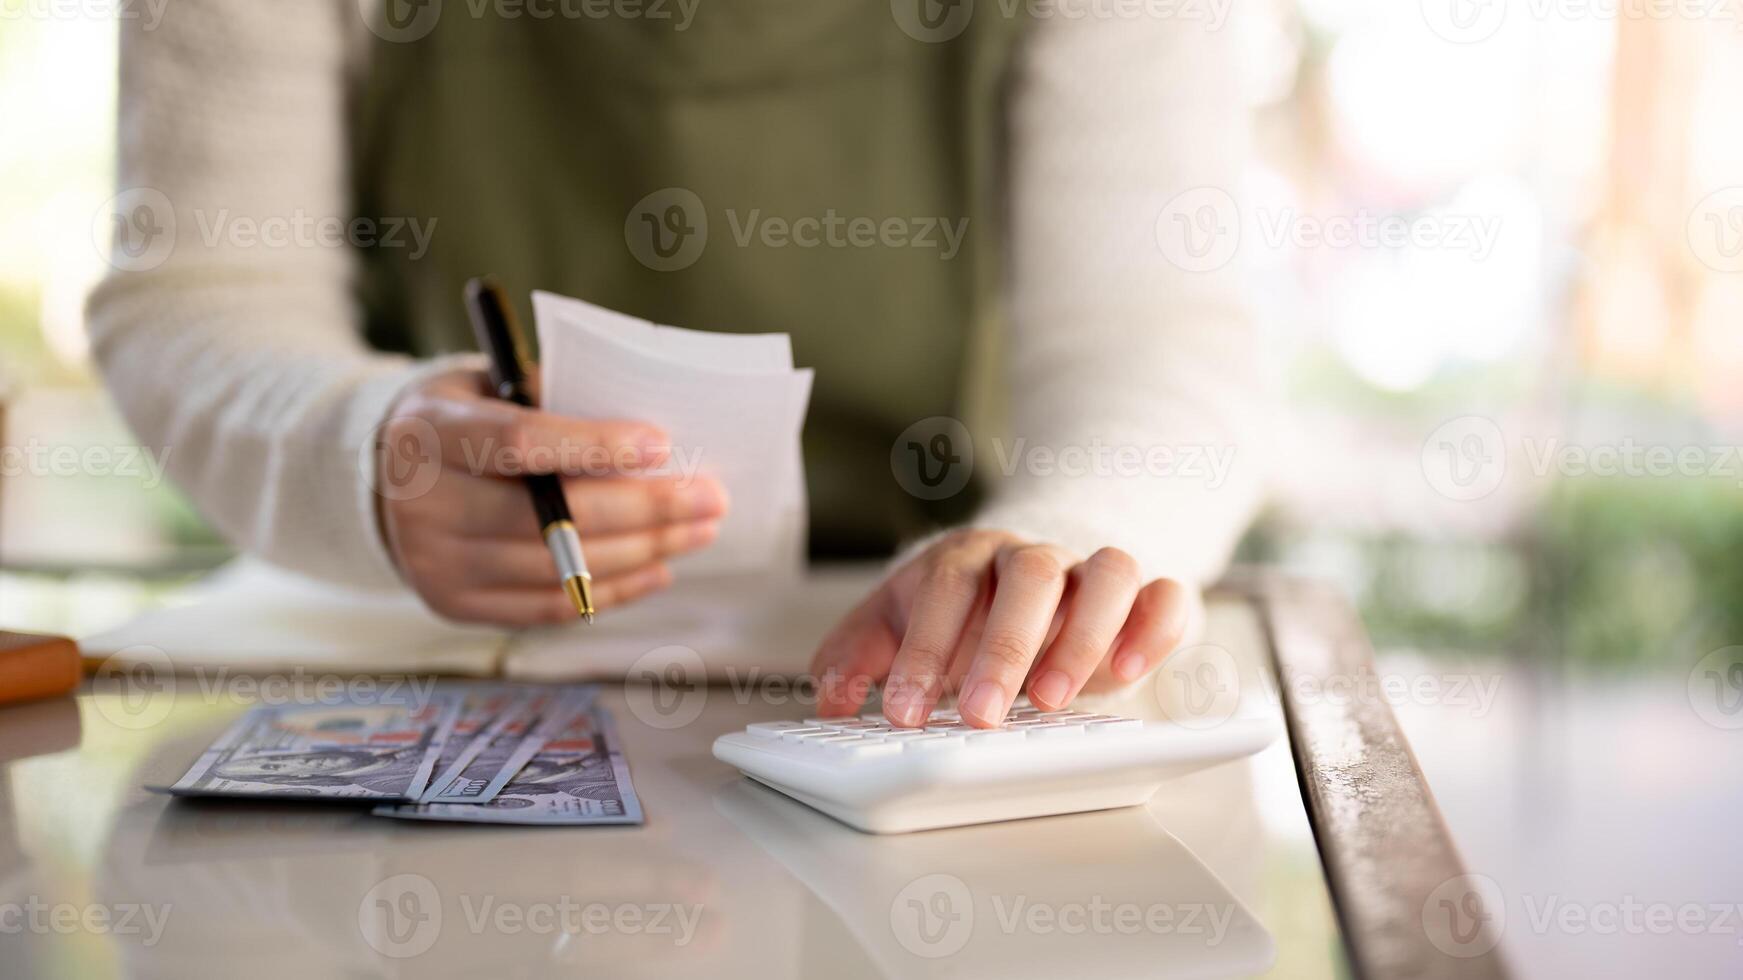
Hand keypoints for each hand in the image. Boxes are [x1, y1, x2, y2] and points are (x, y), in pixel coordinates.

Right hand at [375, 369, 727, 625]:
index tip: (662, 444)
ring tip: (698, 531)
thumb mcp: (492, 385)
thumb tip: (655, 443)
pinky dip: (612, 590)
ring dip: (642, 552)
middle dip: (643, 510)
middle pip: (548, 518)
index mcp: (429, 432)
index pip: (517, 443)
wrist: (386, 476)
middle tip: (710, 497)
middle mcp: (422, 503)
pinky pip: (547, 607)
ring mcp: (435, 563)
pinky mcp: (452, 605)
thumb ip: (556, 402)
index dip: (593, 445)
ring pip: (556, 568)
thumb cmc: (466, 418)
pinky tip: (658, 569)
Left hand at [809, 529, 1196, 727]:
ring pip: (1107, 573)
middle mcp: (1034, 558)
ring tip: (1051, 701)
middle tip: (979, 714)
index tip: (906, 711)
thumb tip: (830, 698)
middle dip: (1004, 647)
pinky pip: (1164, 594)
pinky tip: (1128, 672)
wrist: (1026, 581)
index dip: (925, 649)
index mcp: (967, 558)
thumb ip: (856, 657)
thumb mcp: (897, 626)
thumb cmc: (960, 612)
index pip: (946, 588)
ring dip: (1083, 636)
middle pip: (1029, 577)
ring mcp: (1092, 574)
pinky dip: (1154, 627)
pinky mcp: (1145, 599)